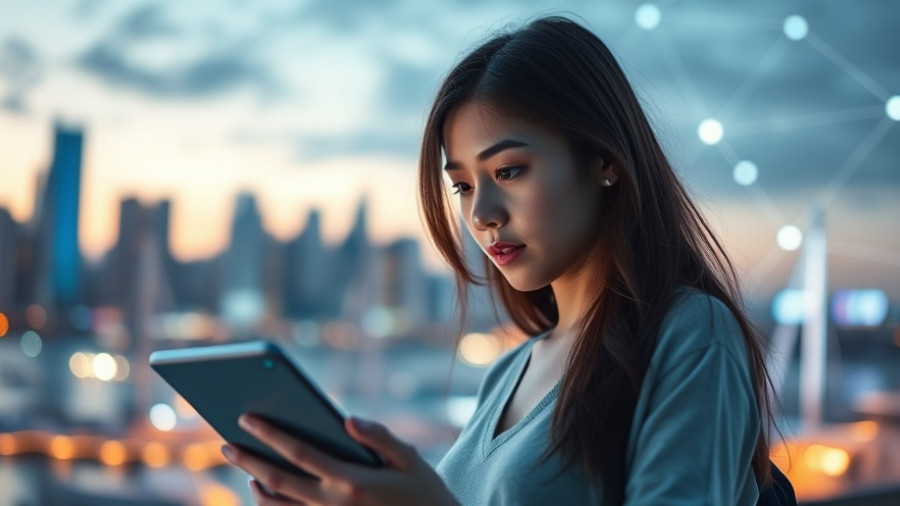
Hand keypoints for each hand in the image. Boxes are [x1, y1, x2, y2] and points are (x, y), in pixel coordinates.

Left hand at [221, 414, 458, 505]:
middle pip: (279, 480)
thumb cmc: (422, 489)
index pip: (299, 452)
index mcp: (351, 480)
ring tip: (244, 467)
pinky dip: (271, 505)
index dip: (270, 434)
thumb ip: (379, 436)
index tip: (247, 418)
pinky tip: (264, 489)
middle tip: (225, 443)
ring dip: (256, 485)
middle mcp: (334, 503)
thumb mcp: (409, 458)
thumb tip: (348, 419)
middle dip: (249, 460)